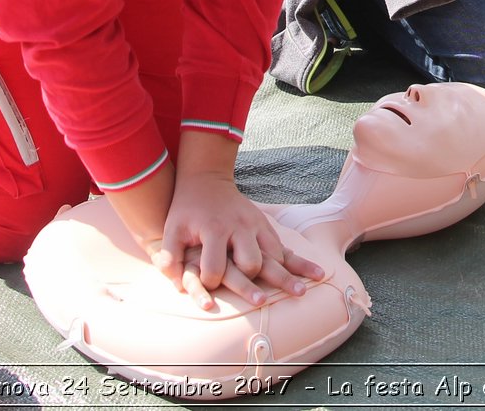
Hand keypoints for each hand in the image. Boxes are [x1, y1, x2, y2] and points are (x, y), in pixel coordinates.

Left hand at [151, 171, 324, 310]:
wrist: (206, 181)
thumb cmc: (186, 210)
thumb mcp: (172, 229)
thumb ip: (169, 255)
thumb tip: (170, 279)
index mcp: (214, 230)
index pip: (215, 267)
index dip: (210, 282)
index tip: (208, 290)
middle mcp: (239, 227)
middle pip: (251, 262)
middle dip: (254, 283)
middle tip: (261, 302)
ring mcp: (255, 225)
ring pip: (274, 255)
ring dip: (285, 275)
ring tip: (300, 294)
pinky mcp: (265, 225)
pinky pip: (283, 246)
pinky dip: (298, 261)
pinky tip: (314, 273)